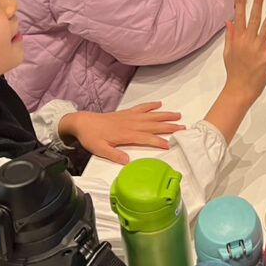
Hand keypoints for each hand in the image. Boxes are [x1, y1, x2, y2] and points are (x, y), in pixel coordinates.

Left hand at [58, 102, 184, 164]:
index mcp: (126, 134)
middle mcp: (131, 124)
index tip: (170, 144)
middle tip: (182, 128)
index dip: (159, 141)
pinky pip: (142, 108)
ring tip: (178, 116)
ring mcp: (130, 117)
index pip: (147, 138)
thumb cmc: (92, 137)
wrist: (83, 123)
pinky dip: (151, 106)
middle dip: (169, 127)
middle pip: (154, 125)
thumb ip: (114, 155)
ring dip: (165, 115)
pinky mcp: (127, 113)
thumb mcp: (100, 150)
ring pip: (151, 116)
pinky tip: (159, 104)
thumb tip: (127, 161)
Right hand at [222, 0, 265, 104]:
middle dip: (258, 2)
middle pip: (254, 17)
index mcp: (238, 39)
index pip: (239, 16)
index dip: (241, 3)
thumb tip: (229, 20)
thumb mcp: (228, 52)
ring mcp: (259, 49)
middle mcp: (248, 41)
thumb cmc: (234, 71)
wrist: (239, 89)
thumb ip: (230, 35)